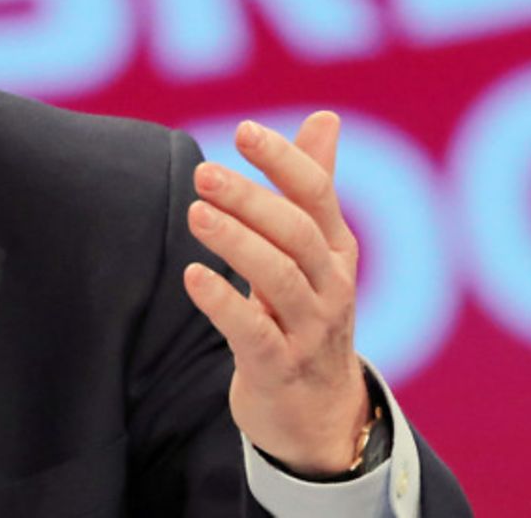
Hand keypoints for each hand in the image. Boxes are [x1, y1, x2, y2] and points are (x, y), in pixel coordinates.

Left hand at [182, 112, 371, 475]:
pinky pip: (253, 333)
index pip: (317, 194)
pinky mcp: (279, 368)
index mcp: (338, 249)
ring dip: (237, 243)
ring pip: (279, 279)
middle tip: (205, 174)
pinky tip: (192, 277)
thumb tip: (324, 117)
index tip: (244, 131)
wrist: (319, 414)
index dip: (283, 160)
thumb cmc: (308, 314)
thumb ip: (314, 185)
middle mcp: (331, 286)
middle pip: (297, 233)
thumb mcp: (318, 252)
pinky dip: (223, 304)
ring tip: (196, 214)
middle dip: (252, 200)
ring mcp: (309, 330)